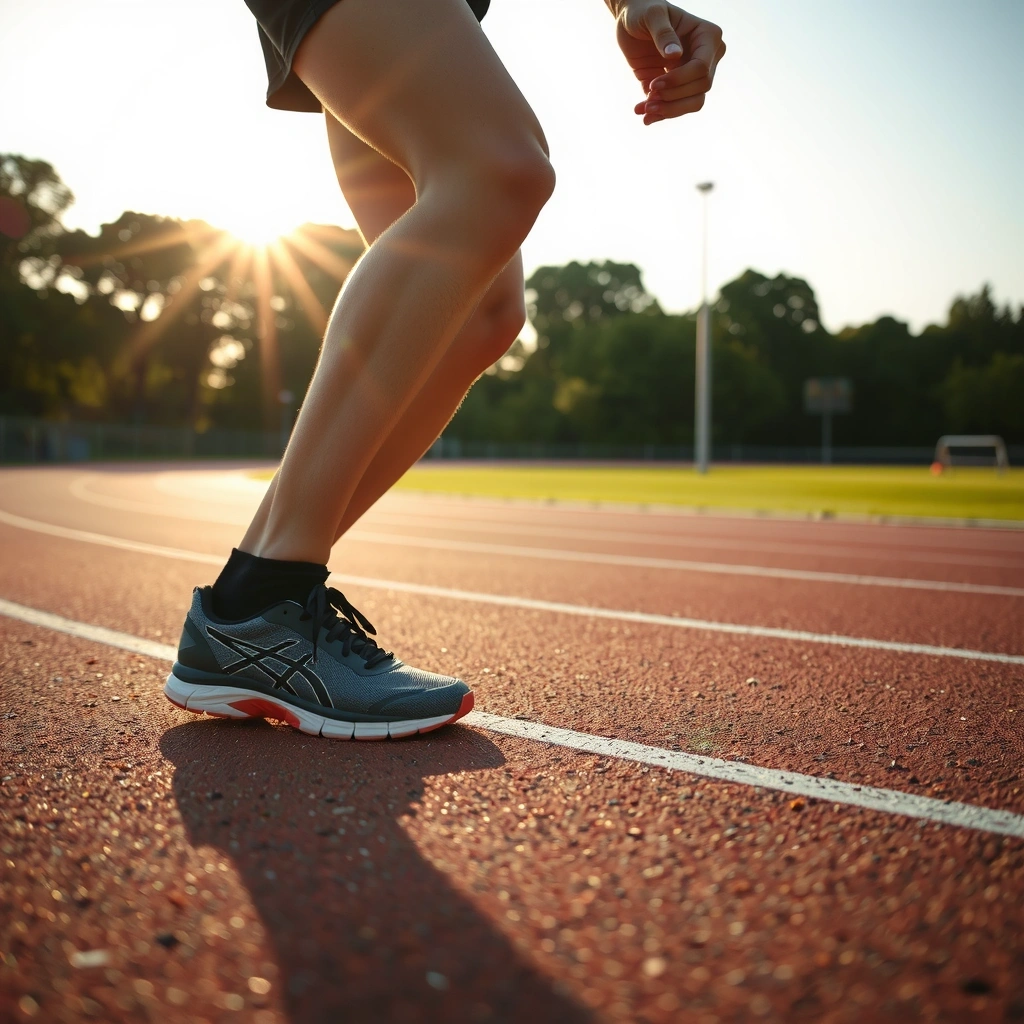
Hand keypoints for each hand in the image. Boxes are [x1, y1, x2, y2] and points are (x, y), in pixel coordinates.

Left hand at [610, 1, 725, 124]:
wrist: (631, 21)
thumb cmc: (644, 10)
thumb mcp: (652, 16)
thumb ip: (663, 33)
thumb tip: (675, 55)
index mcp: (707, 37)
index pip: (702, 69)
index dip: (679, 80)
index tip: (654, 83)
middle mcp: (706, 57)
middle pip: (700, 90)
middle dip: (673, 98)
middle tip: (648, 98)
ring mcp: (692, 74)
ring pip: (693, 103)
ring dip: (669, 111)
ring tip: (645, 111)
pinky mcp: (676, 87)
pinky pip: (676, 107)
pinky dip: (660, 114)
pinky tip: (643, 115)